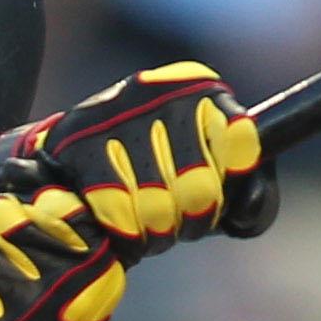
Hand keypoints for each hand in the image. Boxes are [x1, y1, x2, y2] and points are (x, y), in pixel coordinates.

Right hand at [0, 62, 274, 257]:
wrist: (68, 168)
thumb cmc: (153, 177)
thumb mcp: (211, 177)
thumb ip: (251, 193)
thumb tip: (250, 205)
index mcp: (201, 88)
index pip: (241, 143)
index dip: (221, 191)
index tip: (201, 198)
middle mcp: (163, 90)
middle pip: (200, 188)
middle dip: (186, 220)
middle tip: (168, 219)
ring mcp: (119, 113)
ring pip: (158, 205)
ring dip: (153, 231)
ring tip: (141, 220)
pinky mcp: (81, 144)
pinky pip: (117, 210)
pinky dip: (122, 232)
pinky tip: (115, 221)